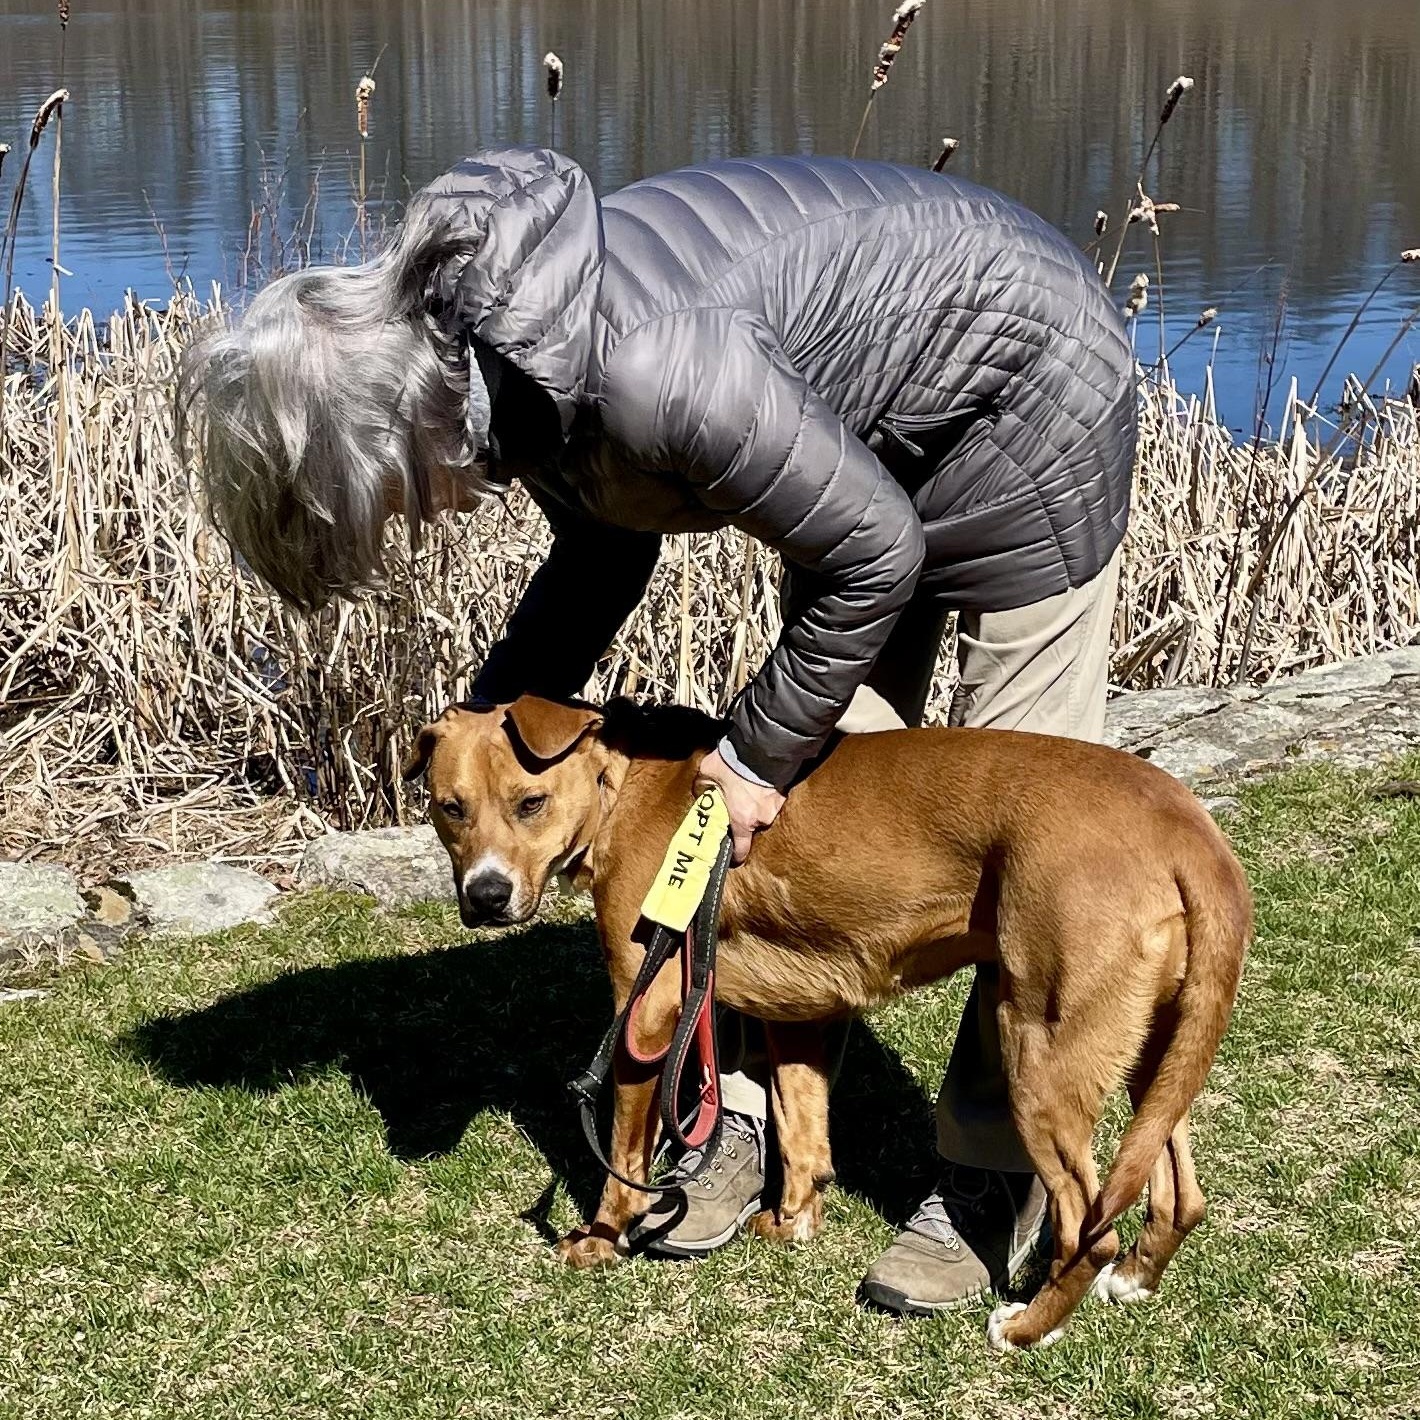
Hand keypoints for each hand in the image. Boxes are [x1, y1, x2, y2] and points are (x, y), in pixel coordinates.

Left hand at [695, 748, 785, 863]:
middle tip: (734, 804)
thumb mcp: (708, 772)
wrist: (762, 746)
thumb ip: (702, 787)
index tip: (732, 856)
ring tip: (746, 788)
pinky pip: (772, 798)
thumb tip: (701, 792)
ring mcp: (776, 806)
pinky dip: (765, 793)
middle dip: (742, 818)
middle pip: (750, 826)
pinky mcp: (785, 792)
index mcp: (742, 820)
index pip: (741, 849)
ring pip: (762, 812)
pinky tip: (758, 780)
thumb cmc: (735, 763)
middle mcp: (761, 818)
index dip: (736, 854)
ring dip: (755, 804)